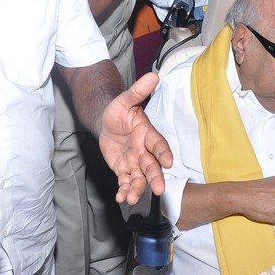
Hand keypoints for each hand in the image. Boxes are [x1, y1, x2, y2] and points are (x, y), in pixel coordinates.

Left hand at [98, 72, 173, 204]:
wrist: (106, 121)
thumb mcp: (125, 99)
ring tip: (131, 198)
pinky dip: (124, 190)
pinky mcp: (124, 170)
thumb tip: (153, 76)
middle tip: (159, 190)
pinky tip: (121, 198)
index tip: (168, 162)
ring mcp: (135, 162)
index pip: (158, 144)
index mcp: (147, 134)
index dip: (163, 153)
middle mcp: (144, 151)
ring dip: (137, 189)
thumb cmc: (119, 110)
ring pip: (139, 178)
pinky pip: (125, 182)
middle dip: (155, 178)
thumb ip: (138, 91)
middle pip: (152, 166)